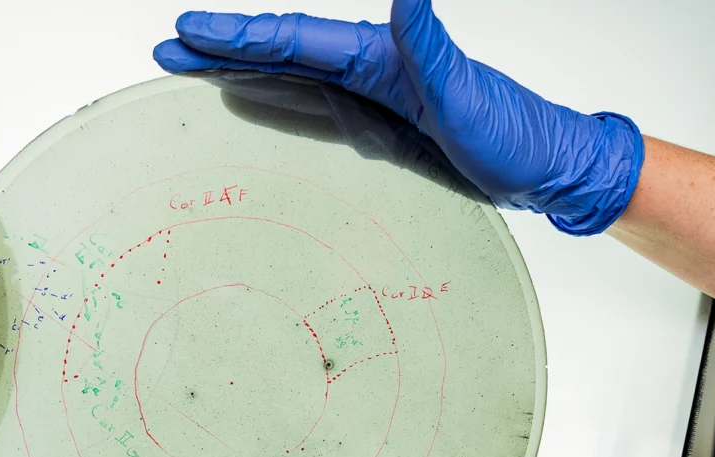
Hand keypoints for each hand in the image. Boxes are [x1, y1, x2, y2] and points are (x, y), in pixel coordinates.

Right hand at [153, 0, 643, 235]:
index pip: (296, 38)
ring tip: (188, 66)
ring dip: (237, 68)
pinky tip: (246, 101)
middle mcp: (370, 68)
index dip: (241, 35)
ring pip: (289, 73)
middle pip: (282, 49)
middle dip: (223, 45)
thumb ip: (431, 43)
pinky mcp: (376, 124)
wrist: (545, 167)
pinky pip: (309, 104)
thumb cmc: (511, 134)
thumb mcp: (467, 92)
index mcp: (380, 56)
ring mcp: (370, 96)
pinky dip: (271, 97)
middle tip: (169, 45)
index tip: (190, 30)